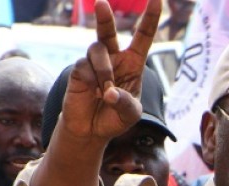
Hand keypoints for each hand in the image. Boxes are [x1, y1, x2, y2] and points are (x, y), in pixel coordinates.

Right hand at [60, 0, 161, 144]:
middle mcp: (113, 58)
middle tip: (101, 3)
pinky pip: (85, 67)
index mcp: (133, 63)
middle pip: (108, 31)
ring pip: (97, 52)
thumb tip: (109, 92)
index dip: (150, 18)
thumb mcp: (130, 114)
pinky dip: (94, 82)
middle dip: (104, 17)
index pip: (143, 36)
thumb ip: (125, 102)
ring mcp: (93, 62)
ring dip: (105, 73)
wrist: (92, 130)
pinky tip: (95, 94)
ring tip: (106, 93)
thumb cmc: (115, 117)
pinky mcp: (78, 69)